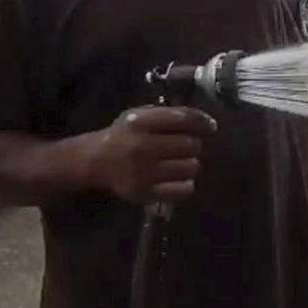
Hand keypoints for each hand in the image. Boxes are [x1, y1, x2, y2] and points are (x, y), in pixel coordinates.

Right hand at [87, 106, 216, 203]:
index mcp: (139, 122)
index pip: (183, 119)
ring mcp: (143, 173)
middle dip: (194, 144)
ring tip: (181, 161)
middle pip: (190, 144)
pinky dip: (185, 183)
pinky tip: (178, 178)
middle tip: (187, 146)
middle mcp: (141, 147)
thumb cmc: (125, 135)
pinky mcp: (145, 193)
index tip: (211, 126)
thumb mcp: (139, 115)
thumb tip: (203, 121)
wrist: (96, 161)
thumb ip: (168, 114)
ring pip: (190, 167)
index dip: (202, 121)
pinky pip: (183, 189)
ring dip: (191, 163)